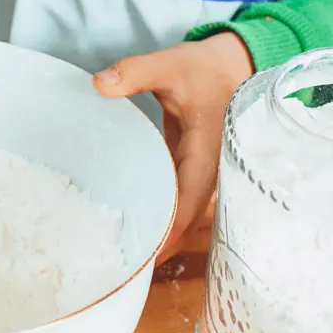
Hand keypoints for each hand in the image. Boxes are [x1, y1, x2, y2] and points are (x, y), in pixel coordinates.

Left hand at [92, 33, 254, 261]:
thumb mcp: (171, 63)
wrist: (232, 67)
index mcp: (208, 148)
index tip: (154, 252)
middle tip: (131, 268)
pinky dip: (161, 215)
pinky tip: (137, 230)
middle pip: (188, 215)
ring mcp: (200, 172)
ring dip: (162, 234)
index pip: (192, 195)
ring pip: (184, 212)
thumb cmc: (203, 68)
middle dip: (165, 242)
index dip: (175, 225)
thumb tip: (99, 84)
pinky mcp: (190, 171)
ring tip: (129, 260)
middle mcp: (209, 168)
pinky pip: (177, 200)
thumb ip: (136, 72)